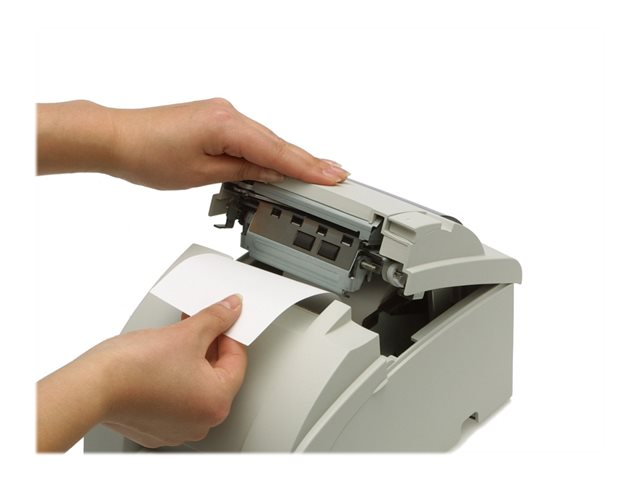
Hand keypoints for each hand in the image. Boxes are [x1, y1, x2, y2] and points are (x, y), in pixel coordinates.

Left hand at [37, 98, 349, 188]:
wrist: (116, 137)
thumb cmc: (148, 155)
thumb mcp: (202, 173)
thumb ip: (244, 172)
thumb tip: (273, 175)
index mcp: (228, 125)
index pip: (278, 153)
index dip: (308, 167)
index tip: (333, 176)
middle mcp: (229, 113)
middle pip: (278, 144)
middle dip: (308, 161)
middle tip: (338, 174)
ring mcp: (222, 114)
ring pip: (266, 140)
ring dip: (291, 157)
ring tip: (318, 171)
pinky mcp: (215, 119)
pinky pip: (251, 137)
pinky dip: (269, 151)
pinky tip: (281, 161)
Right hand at [37, 294, 246, 450]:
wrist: (91, 387)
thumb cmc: (133, 369)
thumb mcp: (186, 333)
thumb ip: (216, 318)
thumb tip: (231, 308)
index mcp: (217, 403)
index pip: (237, 359)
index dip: (229, 332)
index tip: (221, 318)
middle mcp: (201, 422)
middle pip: (217, 373)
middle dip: (208, 344)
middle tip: (197, 323)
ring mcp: (178, 427)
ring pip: (195, 385)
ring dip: (190, 359)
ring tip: (176, 338)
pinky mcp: (156, 427)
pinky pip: (175, 397)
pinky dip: (172, 377)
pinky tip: (161, 360)